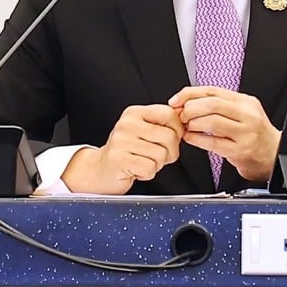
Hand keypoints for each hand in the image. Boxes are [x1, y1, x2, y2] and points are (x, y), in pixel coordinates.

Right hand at [60, 104, 183, 194]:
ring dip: (157, 164)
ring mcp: (121, 141)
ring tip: (143, 161)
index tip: (174, 137)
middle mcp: (127, 124)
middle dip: (170, 152)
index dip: (178, 129)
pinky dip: (147, 173)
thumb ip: (162, 124)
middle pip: (169, 136)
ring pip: (161, 155)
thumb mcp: (142, 130)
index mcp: (135, 113)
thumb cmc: (126, 151)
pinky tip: (136, 170)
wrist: (100, 170)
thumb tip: (186, 121)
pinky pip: (150, 168)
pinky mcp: (119, 160)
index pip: (169, 114)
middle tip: (159, 156)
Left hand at [169, 86, 280, 184]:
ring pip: (212, 121)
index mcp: (245, 101)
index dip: (190, 94)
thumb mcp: (242, 113)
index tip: (176, 100)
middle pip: (212, 104)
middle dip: (190, 108)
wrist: (274, 155)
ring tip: (186, 127)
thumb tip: (187, 101)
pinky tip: (191, 138)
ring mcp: (245, 133)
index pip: (213, 90)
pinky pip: (213, 143)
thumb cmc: (254, 134)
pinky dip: (197, 139)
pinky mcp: (241, 151)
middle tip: (181, 115)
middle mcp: (247, 115)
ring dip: (193, 124)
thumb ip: (219, 106)